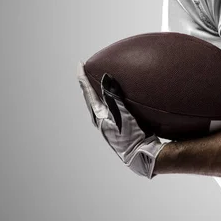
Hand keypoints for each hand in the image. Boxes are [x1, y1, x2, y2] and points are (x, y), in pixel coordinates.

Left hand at [77, 60, 168, 178]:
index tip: (79, 65)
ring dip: (97, 93)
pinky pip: (109, 109)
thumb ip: (113, 95)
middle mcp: (101, 121)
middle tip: (86, 72)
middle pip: (90, 99)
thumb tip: (106, 77)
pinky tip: (116, 98)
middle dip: (87, 85)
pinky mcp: (117, 128)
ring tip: (98, 82)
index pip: (88, 93)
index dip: (83, 78)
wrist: (141, 155)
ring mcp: (108, 125)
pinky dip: (108, 99)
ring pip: (99, 104)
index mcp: (99, 117)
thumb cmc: (131, 135)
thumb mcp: (122, 114)